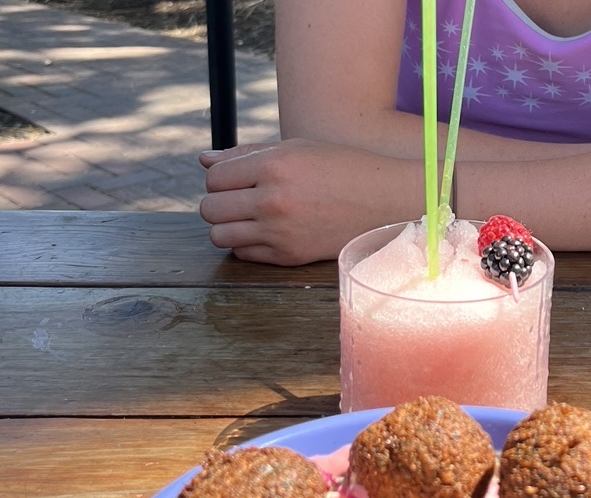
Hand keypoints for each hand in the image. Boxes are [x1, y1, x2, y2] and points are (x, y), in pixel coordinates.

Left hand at [198, 140, 405, 265]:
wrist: (387, 201)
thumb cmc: (342, 168)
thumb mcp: (297, 149)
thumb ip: (247, 154)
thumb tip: (203, 161)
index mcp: (274, 165)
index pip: (214, 177)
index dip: (220, 178)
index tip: (237, 179)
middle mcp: (274, 199)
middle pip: (210, 208)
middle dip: (218, 203)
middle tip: (240, 200)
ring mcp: (281, 231)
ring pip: (219, 235)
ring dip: (227, 226)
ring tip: (248, 218)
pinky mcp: (290, 256)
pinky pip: (244, 253)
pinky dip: (246, 244)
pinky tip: (266, 232)